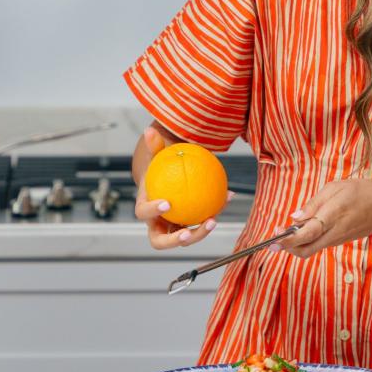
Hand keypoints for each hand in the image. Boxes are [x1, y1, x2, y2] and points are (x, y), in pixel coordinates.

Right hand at [133, 126, 224, 250]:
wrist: (167, 181)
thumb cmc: (160, 169)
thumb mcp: (157, 157)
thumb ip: (155, 145)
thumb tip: (149, 130)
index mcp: (145, 207)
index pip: (143, 212)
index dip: (152, 211)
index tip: (167, 203)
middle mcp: (157, 223)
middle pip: (160, 241)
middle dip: (173, 240)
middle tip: (187, 231)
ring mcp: (172, 229)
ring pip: (184, 239)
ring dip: (199, 233)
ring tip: (212, 220)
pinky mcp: (188, 228)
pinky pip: (200, 225)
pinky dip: (214, 213)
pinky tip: (227, 197)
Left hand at [276, 178, 371, 258]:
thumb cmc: (361, 192)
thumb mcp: (336, 187)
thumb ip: (314, 203)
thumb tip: (295, 217)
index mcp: (334, 214)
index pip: (308, 232)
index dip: (289, 237)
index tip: (275, 235)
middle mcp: (335, 231)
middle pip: (306, 249)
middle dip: (287, 247)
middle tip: (273, 240)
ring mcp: (337, 239)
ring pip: (311, 250)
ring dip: (295, 245)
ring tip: (283, 231)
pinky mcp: (339, 241)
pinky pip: (318, 245)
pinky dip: (306, 241)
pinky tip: (299, 230)